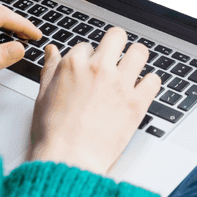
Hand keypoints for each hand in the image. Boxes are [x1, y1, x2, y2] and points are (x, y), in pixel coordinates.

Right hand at [29, 27, 160, 175]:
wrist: (68, 160)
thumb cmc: (53, 133)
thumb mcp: (42, 96)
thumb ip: (50, 69)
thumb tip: (52, 51)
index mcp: (74, 65)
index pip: (87, 45)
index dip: (88, 57)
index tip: (89, 68)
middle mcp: (99, 69)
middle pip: (117, 36)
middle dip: (116, 44)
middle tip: (116, 56)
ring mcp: (120, 85)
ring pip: (140, 52)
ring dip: (136, 59)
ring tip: (132, 69)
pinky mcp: (136, 103)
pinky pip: (154, 80)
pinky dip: (149, 84)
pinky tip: (141, 90)